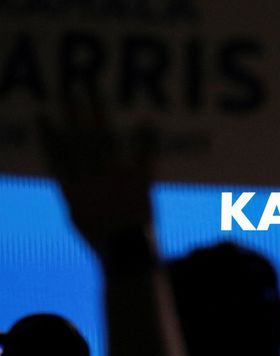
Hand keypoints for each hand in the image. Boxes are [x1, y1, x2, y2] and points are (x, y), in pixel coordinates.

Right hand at [39, 104, 155, 249]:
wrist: (126, 253)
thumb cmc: (100, 238)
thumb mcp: (76, 216)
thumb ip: (71, 192)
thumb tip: (65, 169)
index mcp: (73, 189)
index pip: (58, 155)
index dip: (49, 136)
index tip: (43, 116)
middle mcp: (92, 179)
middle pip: (81, 138)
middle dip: (76, 112)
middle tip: (73, 87)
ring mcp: (116, 178)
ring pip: (104, 138)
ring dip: (99, 113)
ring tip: (94, 92)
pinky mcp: (140, 182)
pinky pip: (144, 156)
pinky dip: (146, 138)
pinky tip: (146, 120)